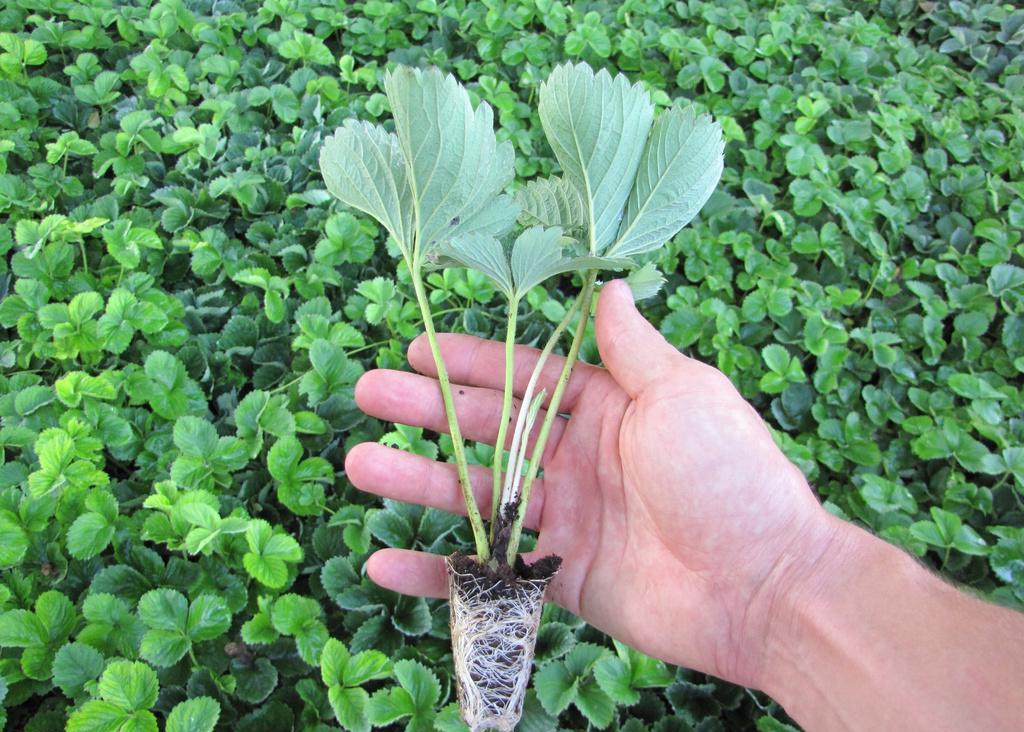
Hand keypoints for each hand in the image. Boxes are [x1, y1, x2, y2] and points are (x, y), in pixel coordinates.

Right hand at [346, 279, 840, 687]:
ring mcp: (566, 519)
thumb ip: (631, 349)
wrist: (762, 585)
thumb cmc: (727, 475)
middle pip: (486, 430)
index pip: (524, 376)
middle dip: (426, 412)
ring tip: (359, 463)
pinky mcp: (559, 577)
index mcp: (607, 407)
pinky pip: (487, 572)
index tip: (417, 348)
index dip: (472, 361)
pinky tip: (383, 564)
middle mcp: (579, 458)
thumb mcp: (681, 394)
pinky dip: (437, 573)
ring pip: (476, 497)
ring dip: (416, 482)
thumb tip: (608, 284)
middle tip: (367, 394)